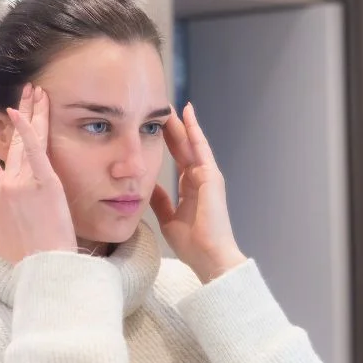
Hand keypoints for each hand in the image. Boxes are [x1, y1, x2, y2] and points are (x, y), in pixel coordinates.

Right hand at [0, 83, 77, 263]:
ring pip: (26, 140)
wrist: (45, 267)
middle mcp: (7, 184)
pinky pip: (36, 150)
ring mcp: (25, 182)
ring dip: (31, 112)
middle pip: (10, 140)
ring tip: (36, 91)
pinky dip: (30, 130)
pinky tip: (26, 111)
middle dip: (18, 112)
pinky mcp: (47, 183)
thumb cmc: (26, 258)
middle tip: (24, 91)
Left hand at [150, 103, 246, 282]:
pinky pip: (201, 148)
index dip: (167, 143)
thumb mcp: (169, 219)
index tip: (154, 127)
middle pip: (184, 148)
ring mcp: (208, 176)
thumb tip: (149, 187)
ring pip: (191, 143)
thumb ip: (162, 201)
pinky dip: (194, 130)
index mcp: (191, 190)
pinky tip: (187, 114)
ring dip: (181, 124)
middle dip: (173, 129)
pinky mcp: (212, 176)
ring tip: (171, 105)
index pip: (177, 160)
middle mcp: (201, 179)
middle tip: (161, 109)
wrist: (209, 257)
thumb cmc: (193, 245)